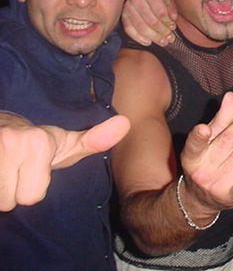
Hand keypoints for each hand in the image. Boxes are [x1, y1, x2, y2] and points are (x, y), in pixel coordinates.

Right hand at [0, 114, 129, 210]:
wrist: (0, 126)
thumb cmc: (35, 143)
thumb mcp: (65, 143)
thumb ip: (94, 140)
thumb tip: (126, 123)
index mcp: (36, 143)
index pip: (32, 197)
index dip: (33, 189)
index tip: (33, 170)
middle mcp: (9, 143)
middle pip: (9, 202)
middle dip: (12, 192)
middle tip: (16, 172)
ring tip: (4, 171)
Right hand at [121, 0, 177, 45]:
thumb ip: (171, 7)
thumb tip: (173, 19)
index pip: (160, 11)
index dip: (167, 22)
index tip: (173, 28)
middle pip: (151, 20)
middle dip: (162, 32)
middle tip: (170, 39)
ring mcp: (128, 7)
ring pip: (141, 26)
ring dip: (153, 37)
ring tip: (163, 42)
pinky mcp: (123, 15)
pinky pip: (129, 29)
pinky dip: (138, 38)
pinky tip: (148, 42)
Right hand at [178, 93, 232, 222]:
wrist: (197, 200)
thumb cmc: (203, 162)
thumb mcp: (205, 142)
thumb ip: (219, 120)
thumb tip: (231, 96)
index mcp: (192, 155)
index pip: (195, 144)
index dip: (199, 137)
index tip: (204, 128)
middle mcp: (202, 169)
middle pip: (225, 144)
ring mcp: (216, 183)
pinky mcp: (228, 196)